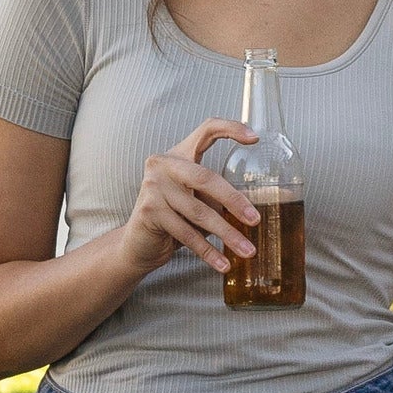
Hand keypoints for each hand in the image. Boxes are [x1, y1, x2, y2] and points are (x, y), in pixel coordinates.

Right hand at [122, 119, 262, 276]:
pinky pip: (187, 234)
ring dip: (227, 234)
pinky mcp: (149, 212)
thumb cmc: (173, 219)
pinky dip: (208, 252)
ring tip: (248, 250)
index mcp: (178, 154)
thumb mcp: (196, 201)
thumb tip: (253, 210)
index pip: (205, 130)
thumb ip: (217, 196)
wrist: (137, 245)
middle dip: (234, 201)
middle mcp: (163, 165)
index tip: (254, 138)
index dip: (230, 128)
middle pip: (206, 178)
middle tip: (255, 220)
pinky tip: (223, 263)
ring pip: (199, 212)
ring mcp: (153, 187)